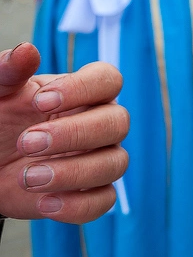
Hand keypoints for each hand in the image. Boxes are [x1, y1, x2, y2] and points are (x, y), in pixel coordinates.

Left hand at [0, 43, 128, 222]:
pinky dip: (77, 205)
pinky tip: (43, 202)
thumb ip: (8, 72)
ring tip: (27, 178)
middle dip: (74, 134)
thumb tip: (26, 51)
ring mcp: (98, 158)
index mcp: (83, 92)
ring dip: (73, 173)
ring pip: (115, 164)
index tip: (41, 102)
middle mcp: (99, 123)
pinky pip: (104, 201)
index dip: (83, 89)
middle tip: (26, 142)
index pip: (109, 79)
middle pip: (118, 122)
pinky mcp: (90, 192)